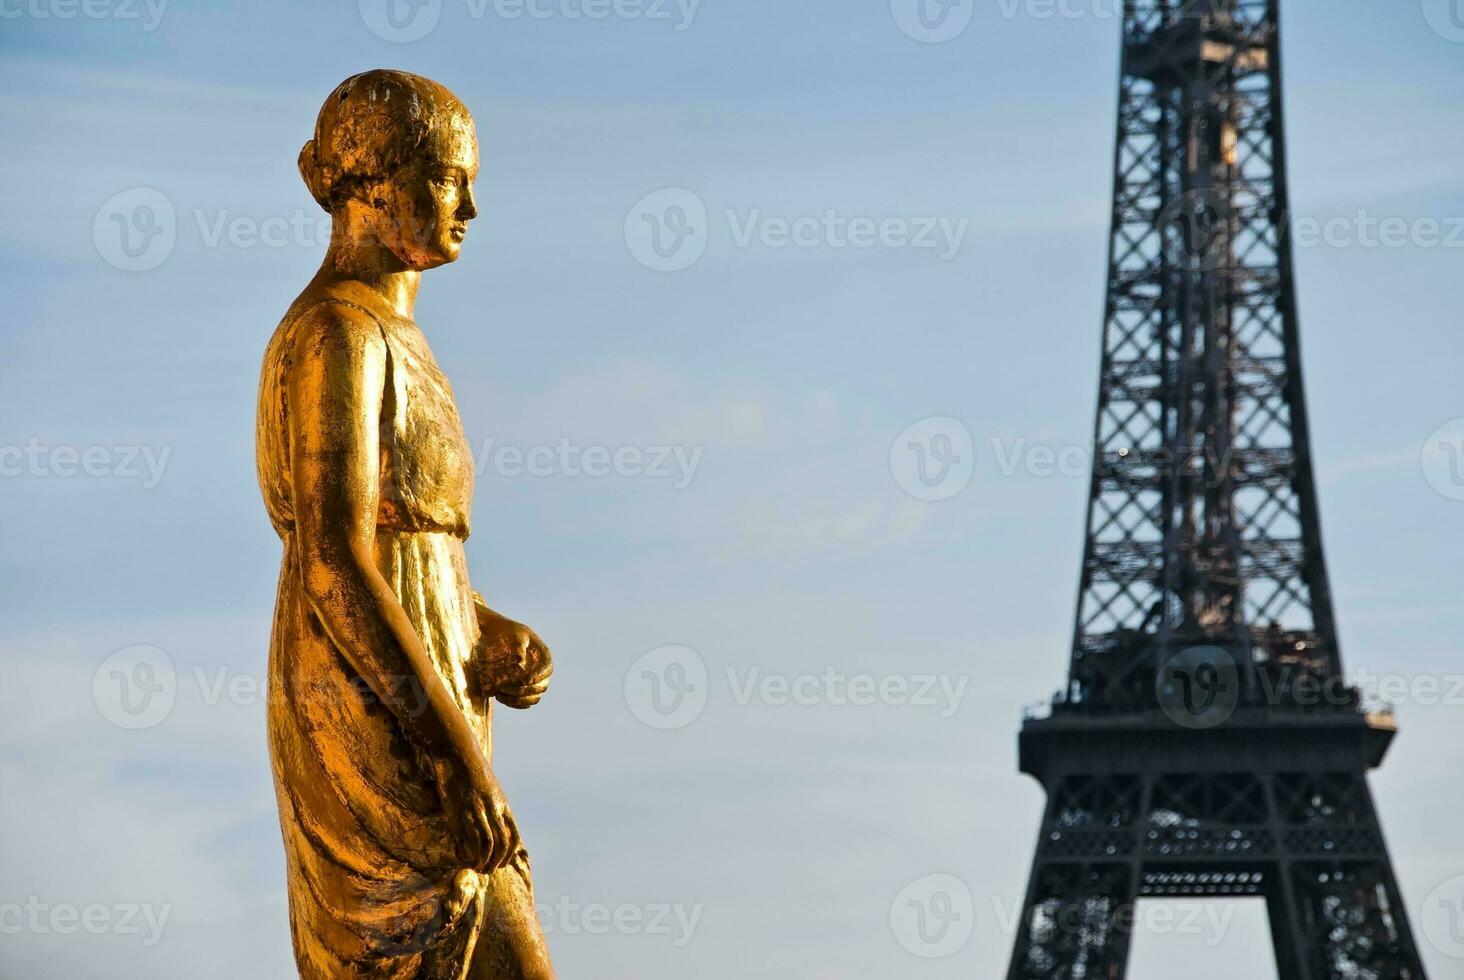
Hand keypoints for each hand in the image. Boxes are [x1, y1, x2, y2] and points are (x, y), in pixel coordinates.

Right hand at [434, 757, 519, 872]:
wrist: (458, 753)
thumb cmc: (471, 770)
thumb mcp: (489, 788)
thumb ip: (492, 805)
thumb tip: (489, 821)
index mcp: (503, 805)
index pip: (514, 837)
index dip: (508, 855)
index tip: (501, 864)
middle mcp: (494, 810)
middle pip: (503, 844)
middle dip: (497, 862)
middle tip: (487, 871)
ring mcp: (479, 811)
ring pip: (488, 845)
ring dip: (483, 862)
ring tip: (476, 868)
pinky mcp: (461, 811)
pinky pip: (470, 839)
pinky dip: (469, 853)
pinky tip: (464, 859)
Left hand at [473, 608, 552, 709]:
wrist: (494, 635)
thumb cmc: (506, 632)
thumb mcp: (514, 633)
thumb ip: (519, 644)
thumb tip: (520, 660)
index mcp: (543, 655)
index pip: (547, 669)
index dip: (539, 676)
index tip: (526, 680)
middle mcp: (540, 670)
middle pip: (541, 687)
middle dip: (524, 690)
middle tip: (505, 688)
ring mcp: (532, 681)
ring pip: (533, 698)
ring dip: (519, 699)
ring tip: (500, 693)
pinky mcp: (521, 690)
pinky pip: (523, 703)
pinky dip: (513, 703)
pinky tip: (499, 696)